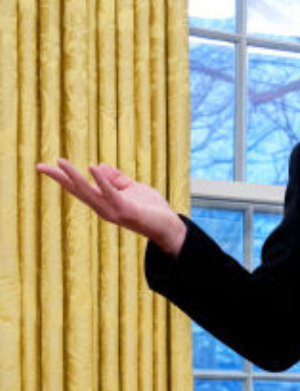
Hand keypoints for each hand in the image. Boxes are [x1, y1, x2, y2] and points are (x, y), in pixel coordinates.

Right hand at [37, 159, 186, 254]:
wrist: (169, 227)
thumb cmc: (151, 209)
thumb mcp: (132, 189)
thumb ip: (116, 179)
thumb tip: (98, 165)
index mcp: (103, 202)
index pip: (78, 188)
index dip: (62, 178)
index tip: (44, 167)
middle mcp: (103, 208)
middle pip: (76, 191)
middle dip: (59, 178)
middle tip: (39, 167)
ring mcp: (113, 210)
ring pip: (89, 192)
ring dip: (74, 177)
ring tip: (60, 162)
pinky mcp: (126, 209)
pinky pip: (111, 193)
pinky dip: (102, 181)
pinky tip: (92, 167)